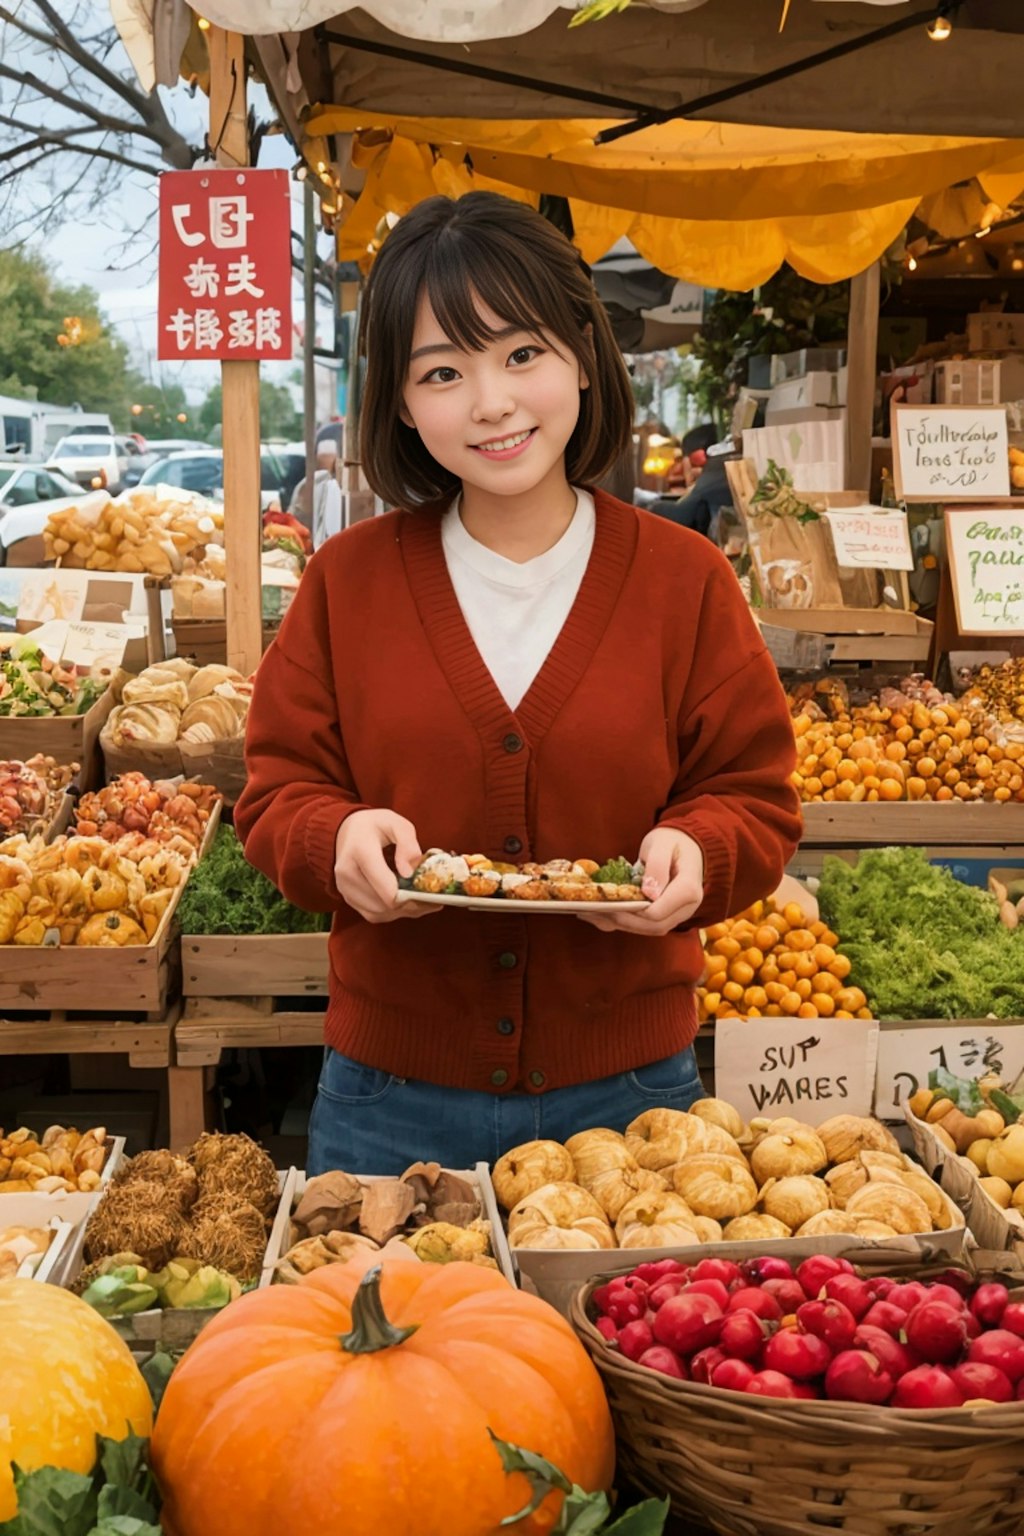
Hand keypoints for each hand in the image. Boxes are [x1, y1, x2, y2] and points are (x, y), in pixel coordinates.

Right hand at [334, 809, 440, 923]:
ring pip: (380, 913)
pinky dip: (393, 913)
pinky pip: (374, 915)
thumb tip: (409, 873)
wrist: (346, 831)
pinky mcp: (348, 899)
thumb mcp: (397, 823)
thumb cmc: (375, 825)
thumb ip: (408, 843)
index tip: (429, 890)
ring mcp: (345, 889)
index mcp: (360, 852)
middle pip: (385, 904)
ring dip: (403, 911)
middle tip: (433, 898)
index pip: (386, 888)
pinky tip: (406, 902)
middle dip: (411, 904)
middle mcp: (347, 874)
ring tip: (422, 900)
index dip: (410, 895)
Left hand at [577, 827, 703, 936]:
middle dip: (622, 920)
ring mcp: (675, 914)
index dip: (634, 911)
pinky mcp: (664, 916)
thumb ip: (657, 866)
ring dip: (618, 923)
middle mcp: (685, 908)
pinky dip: (620, 923)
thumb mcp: (662, 845)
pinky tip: (599, 915)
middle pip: (653, 926)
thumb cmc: (672, 842)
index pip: (659, 913)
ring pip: (647, 929)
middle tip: (595, 909)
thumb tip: (649, 893)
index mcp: (688, 890)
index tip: (611, 901)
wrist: (685, 846)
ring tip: (591, 912)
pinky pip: (644, 926)